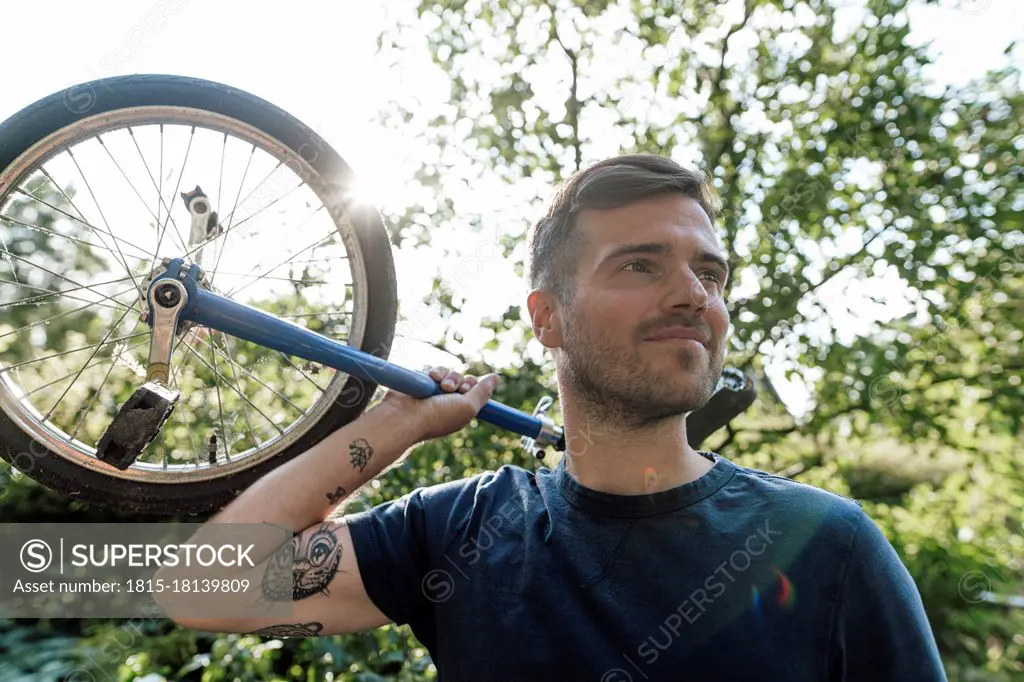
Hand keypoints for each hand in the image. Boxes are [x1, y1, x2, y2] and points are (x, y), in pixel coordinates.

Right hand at [376, 365, 500, 442]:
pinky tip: (430, 378)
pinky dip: (435, 372)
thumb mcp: (467, 407)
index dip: (474, 386)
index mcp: (460, 411)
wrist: (404, 416)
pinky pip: (435, 370)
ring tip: (440, 385)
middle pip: (463, 380)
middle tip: (452, 389)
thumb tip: (496, 378)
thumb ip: (483, 392)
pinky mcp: (422, 383)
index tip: (467, 389)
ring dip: (448, 376)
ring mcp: (434, 392)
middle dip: (460, 381)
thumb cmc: (436, 416)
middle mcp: (448, 402)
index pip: (474, 392)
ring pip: (450, 373)